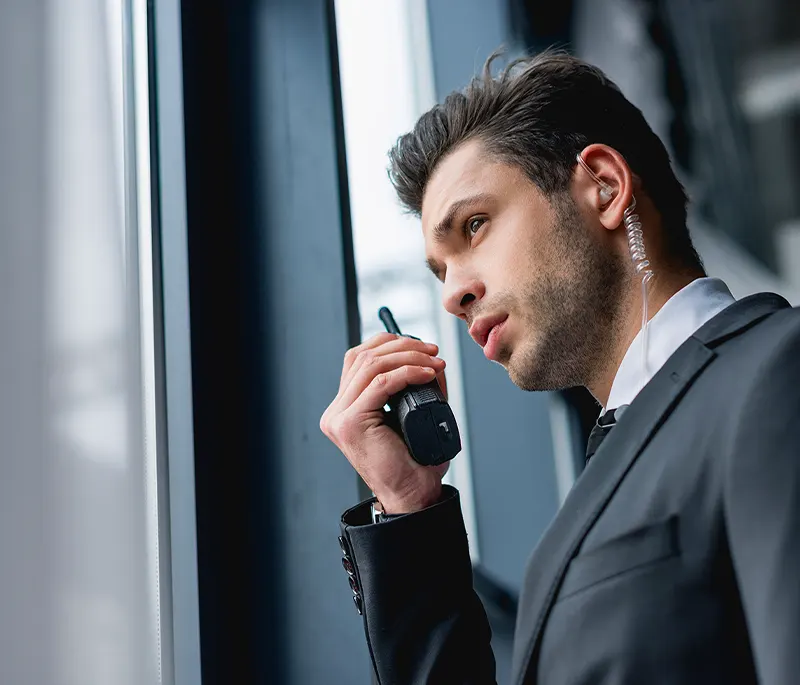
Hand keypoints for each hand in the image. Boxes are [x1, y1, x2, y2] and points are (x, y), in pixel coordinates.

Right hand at [320, 332, 448, 513]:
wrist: (412, 496)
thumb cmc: (416, 461)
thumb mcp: (415, 413)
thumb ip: (416, 385)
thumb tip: (430, 358)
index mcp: (344, 408)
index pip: (358, 358)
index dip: (389, 343)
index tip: (422, 346)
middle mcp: (336, 411)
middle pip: (364, 357)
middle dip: (403, 346)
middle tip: (433, 351)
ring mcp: (339, 418)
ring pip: (371, 366)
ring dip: (409, 357)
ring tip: (435, 362)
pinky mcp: (350, 424)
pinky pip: (380, 385)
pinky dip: (407, 373)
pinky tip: (427, 374)